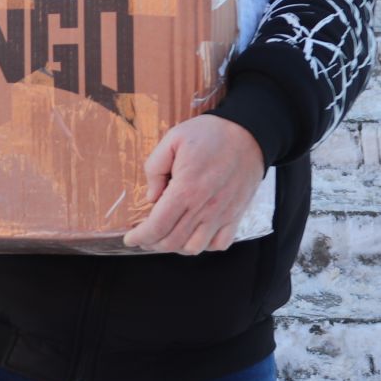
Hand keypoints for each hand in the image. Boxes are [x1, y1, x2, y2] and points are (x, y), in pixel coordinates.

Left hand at [122, 115, 265, 254]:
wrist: (249, 133)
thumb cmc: (210, 134)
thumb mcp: (173, 139)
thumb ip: (155, 168)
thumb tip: (152, 197)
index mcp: (186, 188)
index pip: (157, 226)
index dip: (141, 236)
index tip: (131, 238)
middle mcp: (205, 207)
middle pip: (172, 241)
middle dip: (152, 244)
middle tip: (144, 237)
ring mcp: (222, 214)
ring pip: (194, 247)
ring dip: (176, 247)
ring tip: (167, 236)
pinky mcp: (236, 215)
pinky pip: (220, 244)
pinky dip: (204, 246)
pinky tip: (194, 234)